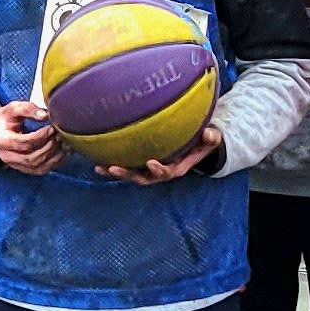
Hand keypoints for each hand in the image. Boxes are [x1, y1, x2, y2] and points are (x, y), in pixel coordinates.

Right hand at [0, 101, 63, 175]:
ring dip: (54, 156)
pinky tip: (63, 152)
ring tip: (64, 143)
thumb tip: (46, 115)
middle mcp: (7, 157)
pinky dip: (55, 162)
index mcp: (2, 141)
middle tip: (59, 135)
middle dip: (49, 147)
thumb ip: (27, 109)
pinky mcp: (25, 169)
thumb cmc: (4, 120)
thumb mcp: (12, 109)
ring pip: (38, 166)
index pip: (23, 143)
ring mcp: (16, 165)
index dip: (40, 137)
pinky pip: (42, 170)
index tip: (51, 128)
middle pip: (32, 158)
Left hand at [102, 120, 222, 185]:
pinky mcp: (141, 163)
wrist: (195, 146)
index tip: (151, 162)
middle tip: (114, 168)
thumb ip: (211, 138)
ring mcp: (150, 168)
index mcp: (177, 168)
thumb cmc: (201, 142)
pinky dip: (113, 163)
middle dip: (128, 174)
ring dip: (116, 172)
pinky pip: (127, 164)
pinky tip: (98, 158)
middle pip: (143, 177)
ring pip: (132, 173)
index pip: (167, 172)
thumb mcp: (210, 140)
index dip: (159, 170)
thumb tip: (210, 133)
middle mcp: (160, 171)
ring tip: (99, 168)